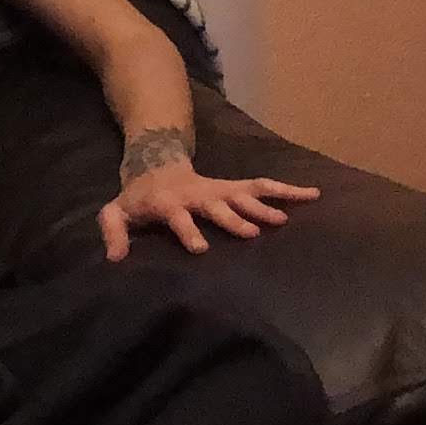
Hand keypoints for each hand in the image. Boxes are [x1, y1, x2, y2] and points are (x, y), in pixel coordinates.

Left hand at [101, 136, 320, 260]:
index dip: (188, 231)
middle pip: (217, 206)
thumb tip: (114, 260)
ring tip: (284, 219)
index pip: (178, 217)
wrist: (154, 165)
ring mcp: (218, 190)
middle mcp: (197, 195)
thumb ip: (113, 232)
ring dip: (262, 206)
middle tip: (253, 232)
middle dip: (234, 218)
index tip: (201, 249)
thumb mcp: (116, 212)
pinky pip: (262, 186)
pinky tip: (312, 194)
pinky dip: (287, 189)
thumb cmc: (138, 198)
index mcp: (168, 203)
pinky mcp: (234, 187)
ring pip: (243, 195)